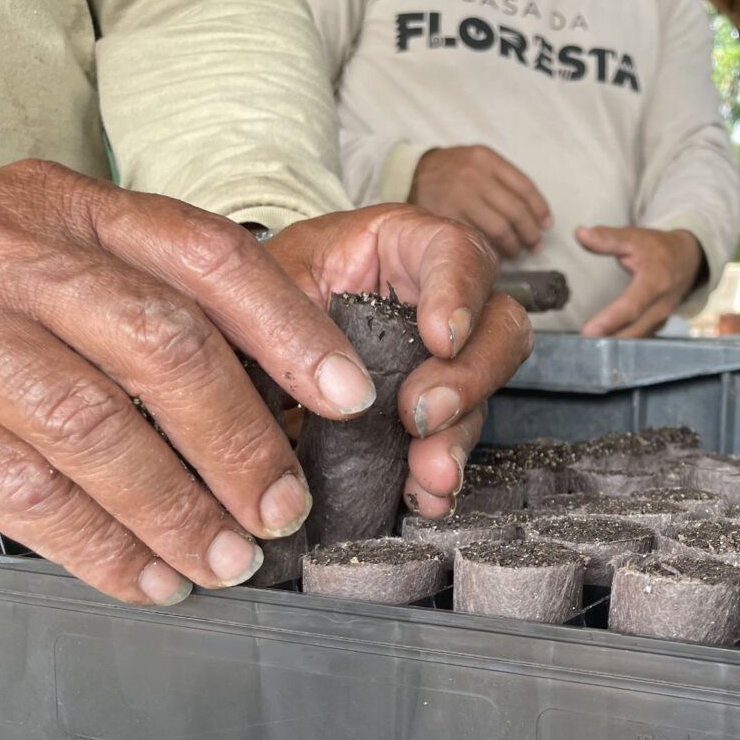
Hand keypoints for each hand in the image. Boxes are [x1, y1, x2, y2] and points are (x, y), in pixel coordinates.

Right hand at [0, 161, 385, 604]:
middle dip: (239, 440)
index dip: (290, 329)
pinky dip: (95, 544)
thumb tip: (280, 393)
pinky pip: (16, 485)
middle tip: (283, 509)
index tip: (349, 397)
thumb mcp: (64, 257)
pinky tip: (145, 578)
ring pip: (91, 424)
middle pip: (161, 343)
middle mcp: (15, 249)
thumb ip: (153, 298)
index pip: (208, 255)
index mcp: (76, 209)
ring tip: (227, 560)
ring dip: (175, 508)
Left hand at [265, 204, 533, 517]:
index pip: (455, 252)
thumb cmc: (255, 289)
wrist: (243, 338)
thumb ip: (279, 316)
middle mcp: (435, 299)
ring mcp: (439, 359)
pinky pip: (454, 442)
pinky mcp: (429, 411)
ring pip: (482, 393)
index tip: (441, 340)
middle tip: (424, 415)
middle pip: (497, 325)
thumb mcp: (261, 284)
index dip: (459, 294)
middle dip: (469, 377)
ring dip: (458, 437)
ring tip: (427, 473)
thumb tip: (317, 382)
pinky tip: (422, 494)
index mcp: (402, 246)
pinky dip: (440, 475)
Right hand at [409, 145, 551, 258]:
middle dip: (530, 232)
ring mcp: (459, 197)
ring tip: (517, 251)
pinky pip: (478, 237)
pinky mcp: (446, 216)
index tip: (546, 225)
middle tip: (535, 244)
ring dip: (514, 244)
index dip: (540, 210)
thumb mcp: (478, 161)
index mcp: (486, 159)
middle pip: (515, 211)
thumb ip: (505, 180)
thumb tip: (538, 215)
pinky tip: (498, 252)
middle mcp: (473, 175)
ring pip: (499, 228)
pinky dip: (493, 248)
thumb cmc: (454, 171)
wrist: (413, 173)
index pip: (524, 187)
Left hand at [577, 225, 705, 337]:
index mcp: (655, 282)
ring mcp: (662, 319)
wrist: (688, 259)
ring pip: (636, 339)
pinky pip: (639, 340)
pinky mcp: (658, 326)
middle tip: (580, 344)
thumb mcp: (634, 238)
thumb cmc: (659, 248)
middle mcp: (661, 306)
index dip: (610, 320)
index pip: (631, 306)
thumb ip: (607, 238)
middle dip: (607, 340)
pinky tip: (601, 344)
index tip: (588, 331)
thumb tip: (580, 233)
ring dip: (612, 345)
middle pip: (633, 330)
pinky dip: (621, 343)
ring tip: (587, 348)